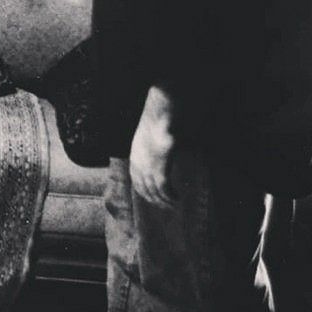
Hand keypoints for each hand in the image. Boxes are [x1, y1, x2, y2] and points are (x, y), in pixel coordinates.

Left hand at [129, 86, 177, 207]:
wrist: (162, 104)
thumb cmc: (162, 117)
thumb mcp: (152, 135)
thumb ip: (156, 149)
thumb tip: (165, 155)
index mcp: (135, 154)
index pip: (136, 179)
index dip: (144, 192)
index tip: (154, 200)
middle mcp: (138, 159)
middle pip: (144, 186)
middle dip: (155, 199)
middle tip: (167, 207)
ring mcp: (148, 161)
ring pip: (153, 188)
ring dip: (163, 199)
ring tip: (173, 204)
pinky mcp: (159, 161)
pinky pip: (162, 184)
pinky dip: (169, 194)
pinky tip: (176, 198)